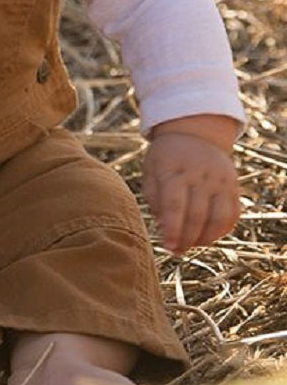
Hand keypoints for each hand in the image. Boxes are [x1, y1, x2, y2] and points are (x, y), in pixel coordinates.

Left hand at [142, 130, 239, 254]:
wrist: (195, 133)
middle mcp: (201, 175)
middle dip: (187, 239)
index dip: (172, 229)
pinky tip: (207, 236)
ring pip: (219, 218)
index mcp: (175, 170)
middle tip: (176, 251)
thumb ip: (154, 198)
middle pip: (197, 215)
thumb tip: (163, 228)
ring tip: (191, 245)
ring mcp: (220, 180)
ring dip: (206, 238)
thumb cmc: (166, 157)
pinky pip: (233, 214)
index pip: (175, 204)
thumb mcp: (151, 170)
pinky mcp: (233, 185)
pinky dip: (222, 231)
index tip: (168, 247)